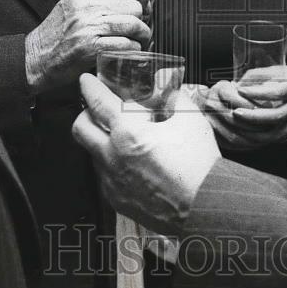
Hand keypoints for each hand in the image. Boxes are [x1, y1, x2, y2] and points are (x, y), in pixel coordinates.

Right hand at [25, 0, 151, 92]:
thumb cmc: (57, 31)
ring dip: (142, 34)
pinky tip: (129, 50)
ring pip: (134, 24)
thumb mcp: (75, 1)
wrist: (38, 55)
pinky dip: (133, 49)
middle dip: (143, 18)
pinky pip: (126, 44)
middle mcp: (88, 3)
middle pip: (134, 5)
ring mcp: (90, 25)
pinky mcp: (92, 46)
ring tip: (139, 38)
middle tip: (141, 25)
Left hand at [72, 74, 220, 235]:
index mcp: (128, 132)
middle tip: (98, 110)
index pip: (98, 102)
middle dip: (86, 113)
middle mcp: (113, 157)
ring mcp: (112, 181)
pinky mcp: (117, 200)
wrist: (206, 207)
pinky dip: (113, 164)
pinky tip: (133, 163)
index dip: (90, 87)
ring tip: (126, 139)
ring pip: (92, 153)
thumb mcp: (191, 120)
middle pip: (80, 128)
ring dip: (101, 140)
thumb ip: (175, 99)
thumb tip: (169, 91)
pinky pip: (105, 176)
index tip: (86, 81)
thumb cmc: (199, 165)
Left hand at [204, 65, 286, 149]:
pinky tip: (245, 134)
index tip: (239, 90)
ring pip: (275, 134)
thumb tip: (238, 84)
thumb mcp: (278, 71)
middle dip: (252, 116)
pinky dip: (259, 139)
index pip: (275, 93)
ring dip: (253, 132)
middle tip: (235, 112)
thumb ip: (259, 75)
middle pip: (275, 116)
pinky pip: (274, 140)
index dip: (255, 93)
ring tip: (237, 126)